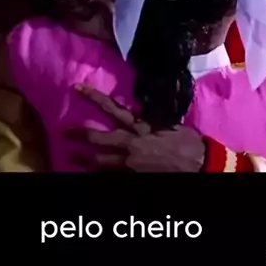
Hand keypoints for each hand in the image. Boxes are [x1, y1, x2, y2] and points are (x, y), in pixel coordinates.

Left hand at [74, 84, 205, 171]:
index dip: (93, 97)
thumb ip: (150, 121)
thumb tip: (140, 114)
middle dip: (80, 134)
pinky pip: (112, 176)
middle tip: (66, 133)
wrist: (200, 162)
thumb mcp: (168, 123)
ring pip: (101, 161)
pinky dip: (102, 174)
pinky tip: (92, 174)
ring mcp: (131, 163)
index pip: (112, 108)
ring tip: (72, 156)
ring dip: (84, 159)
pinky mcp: (135, 177)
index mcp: (140, 125)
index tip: (78, 88)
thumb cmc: (187, 141)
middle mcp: (132, 142)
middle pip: (99, 137)